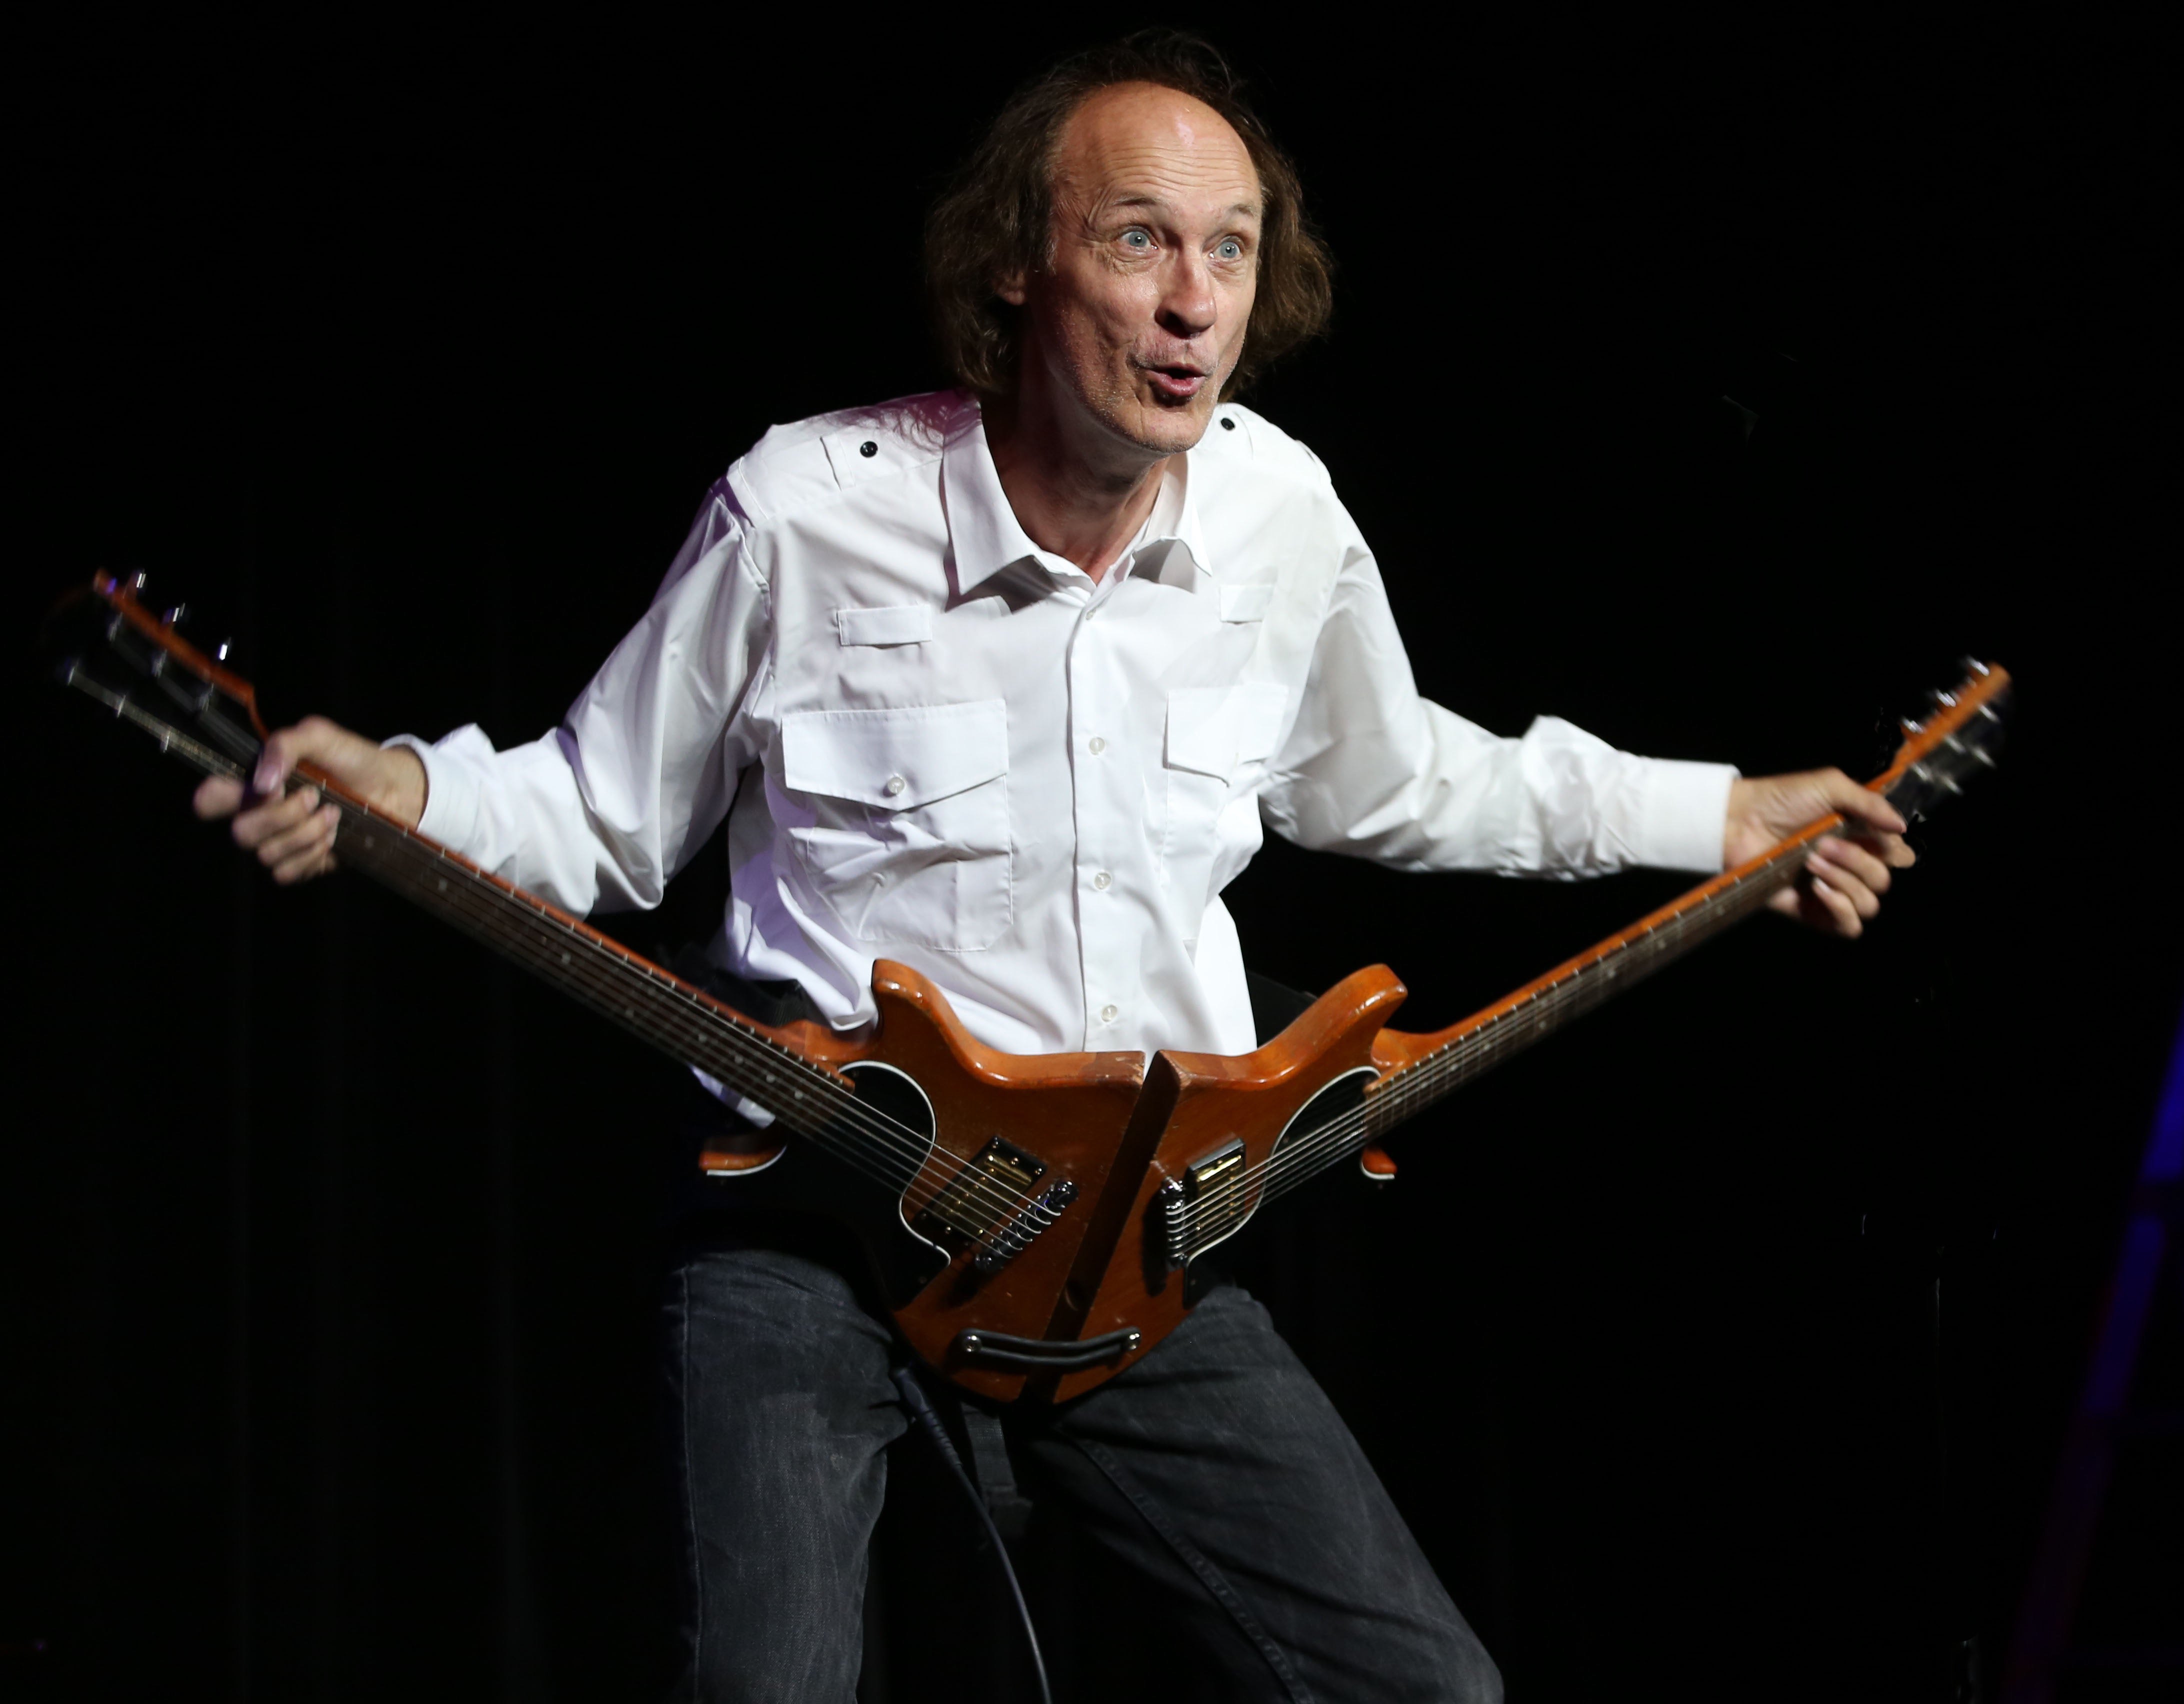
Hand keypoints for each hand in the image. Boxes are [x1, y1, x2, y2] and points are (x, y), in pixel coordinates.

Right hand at [192, 716, 427, 884]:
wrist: (392, 790)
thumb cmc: (352, 760)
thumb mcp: (319, 736)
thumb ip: (285, 745)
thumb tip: (261, 782)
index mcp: (254, 784)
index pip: (208, 799)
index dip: (215, 799)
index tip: (261, 789)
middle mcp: (259, 816)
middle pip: (240, 832)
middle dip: (281, 816)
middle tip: (313, 796)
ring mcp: (278, 844)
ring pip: (267, 854)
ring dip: (306, 833)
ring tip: (333, 814)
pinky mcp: (300, 865)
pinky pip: (287, 872)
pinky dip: (313, 854)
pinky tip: (334, 837)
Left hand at [1723, 769, 1912, 938]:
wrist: (1738, 822)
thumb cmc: (1781, 800)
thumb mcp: (1829, 786)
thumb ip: (1869, 802)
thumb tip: (1902, 826)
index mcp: (1860, 838)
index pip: (1899, 857)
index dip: (1894, 851)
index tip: (1876, 838)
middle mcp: (1850, 867)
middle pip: (1883, 880)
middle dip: (1858, 861)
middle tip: (1824, 844)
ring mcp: (1832, 891)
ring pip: (1869, 904)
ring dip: (1846, 882)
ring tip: (1813, 862)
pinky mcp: (1812, 912)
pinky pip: (1848, 927)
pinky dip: (1841, 909)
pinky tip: (1819, 889)